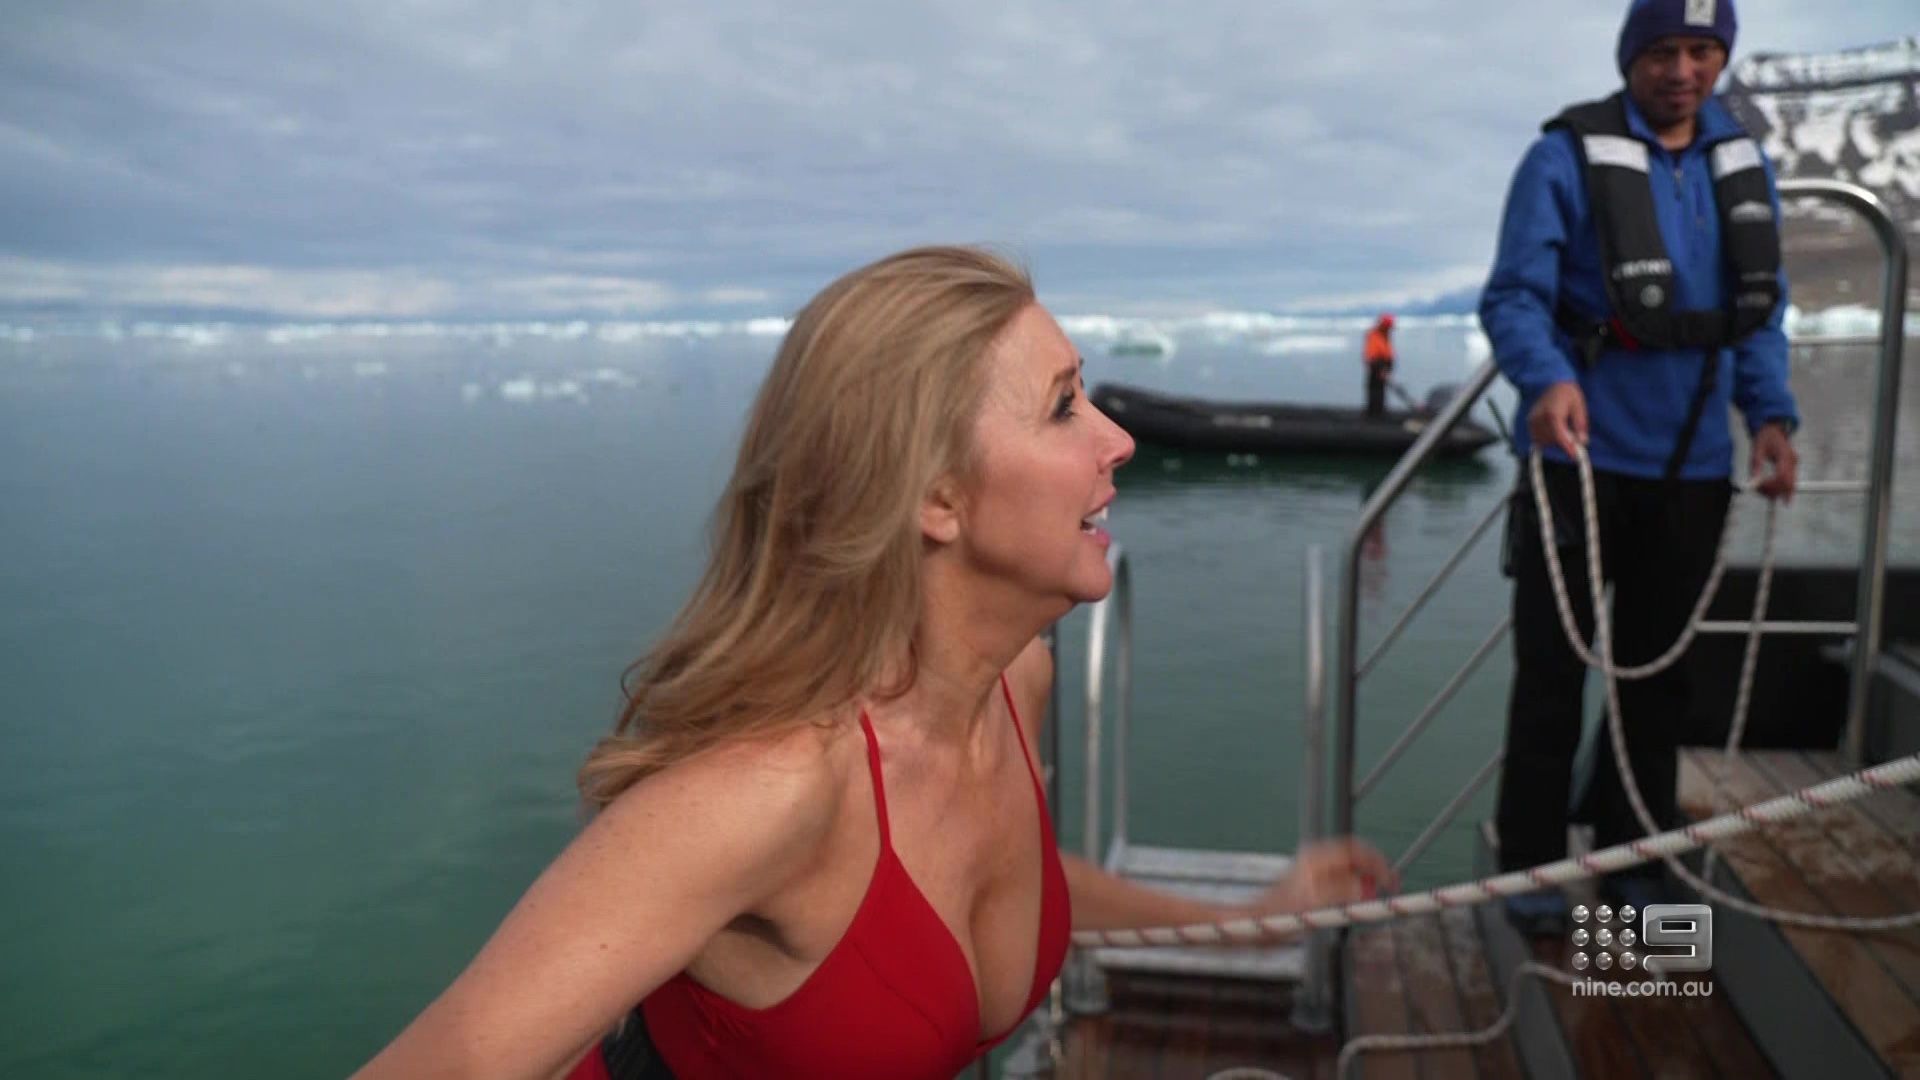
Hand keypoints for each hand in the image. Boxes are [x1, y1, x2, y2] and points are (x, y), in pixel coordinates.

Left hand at [1243, 839, 1398, 917]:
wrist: (1256, 922)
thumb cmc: (1279, 914)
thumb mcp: (1312, 904)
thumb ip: (1340, 893)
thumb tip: (1365, 887)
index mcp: (1315, 858)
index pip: (1355, 850)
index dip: (1377, 863)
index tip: (1391, 880)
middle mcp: (1315, 858)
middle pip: (1355, 855)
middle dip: (1376, 869)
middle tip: (1393, 885)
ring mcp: (1313, 868)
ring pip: (1350, 866)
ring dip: (1368, 877)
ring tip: (1382, 892)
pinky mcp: (1313, 881)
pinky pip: (1342, 877)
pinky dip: (1356, 885)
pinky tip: (1362, 898)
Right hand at [1527, 382, 1586, 458]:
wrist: (1550, 382)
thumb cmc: (1566, 392)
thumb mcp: (1579, 406)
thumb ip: (1580, 425)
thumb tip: (1582, 441)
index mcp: (1553, 414)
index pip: (1559, 436)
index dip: (1568, 448)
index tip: (1575, 456)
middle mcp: (1540, 419)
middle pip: (1552, 440)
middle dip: (1564, 442)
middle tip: (1574, 438)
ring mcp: (1533, 421)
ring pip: (1544, 441)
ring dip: (1555, 440)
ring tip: (1564, 430)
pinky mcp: (1530, 423)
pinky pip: (1538, 438)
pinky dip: (1547, 438)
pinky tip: (1554, 430)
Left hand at [1751, 422, 1797, 502]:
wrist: (1773, 429)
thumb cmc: (1764, 438)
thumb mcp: (1756, 450)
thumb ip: (1755, 466)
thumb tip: (1753, 483)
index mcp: (1785, 454)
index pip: (1782, 476)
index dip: (1771, 485)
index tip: (1758, 488)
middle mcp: (1793, 460)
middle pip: (1789, 483)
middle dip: (1775, 491)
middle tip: (1759, 493)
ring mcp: (1795, 464)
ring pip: (1790, 485)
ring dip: (1777, 491)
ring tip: (1761, 491)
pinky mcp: (1793, 467)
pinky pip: (1789, 481)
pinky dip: (1780, 488)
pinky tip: (1770, 493)